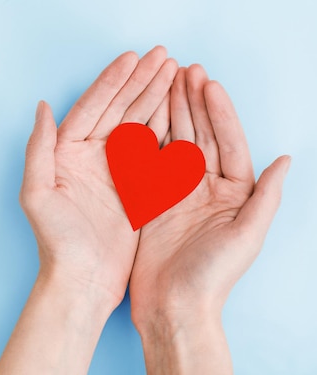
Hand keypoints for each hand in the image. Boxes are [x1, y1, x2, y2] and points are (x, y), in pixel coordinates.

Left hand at [0, 46, 177, 373]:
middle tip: (165, 57)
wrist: (81, 281)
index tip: (134, 59)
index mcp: (66, 154)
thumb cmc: (56, 242)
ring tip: (176, 74)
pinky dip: (164, 129)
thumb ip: (38, 149)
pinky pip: (151, 151)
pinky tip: (178, 111)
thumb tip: (42, 106)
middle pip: (117, 110)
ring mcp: (113, 171)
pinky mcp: (133, 188)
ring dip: (154, 98)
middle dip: (140, 82)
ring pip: (137, 124)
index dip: (112, 81)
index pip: (91, 108)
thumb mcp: (37, 195)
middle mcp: (89, 157)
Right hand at [129, 65, 290, 373]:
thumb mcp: (246, 236)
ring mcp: (177, 192)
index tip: (206, 83)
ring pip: (175, 143)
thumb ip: (265, 196)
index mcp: (232, 193)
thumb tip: (285, 159)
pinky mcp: (152, 201)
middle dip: (193, 102)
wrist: (172, 306)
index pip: (227, 142)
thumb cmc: (211, 276)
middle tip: (184, 70)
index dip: (218, 111)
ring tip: (166, 83)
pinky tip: (143, 117)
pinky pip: (150, 163)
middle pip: (201, 135)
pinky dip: (147, 139)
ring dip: (172, 113)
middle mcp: (206, 188)